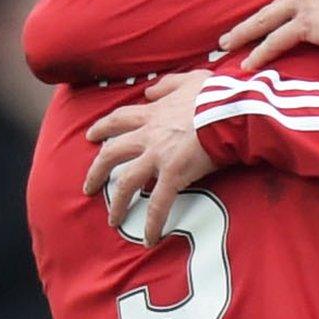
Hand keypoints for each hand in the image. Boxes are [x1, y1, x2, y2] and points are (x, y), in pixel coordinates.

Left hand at [84, 71, 214, 240]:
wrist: (230, 110)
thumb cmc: (216, 93)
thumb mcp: (190, 79)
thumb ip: (168, 84)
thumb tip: (150, 91)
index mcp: (153, 113)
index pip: (119, 120)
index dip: (103, 128)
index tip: (91, 135)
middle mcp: (149, 136)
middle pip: (112, 153)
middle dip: (97, 171)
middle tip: (89, 186)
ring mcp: (158, 156)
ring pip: (126, 183)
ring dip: (117, 204)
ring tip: (113, 220)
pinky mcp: (173, 175)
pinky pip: (158, 204)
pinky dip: (152, 223)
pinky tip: (149, 239)